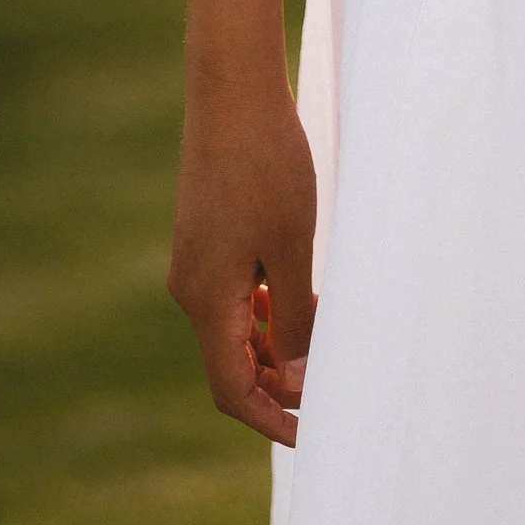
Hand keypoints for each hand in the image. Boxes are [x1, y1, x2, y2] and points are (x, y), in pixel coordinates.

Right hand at [169, 86, 318, 444]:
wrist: (233, 91)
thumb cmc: (266, 164)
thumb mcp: (292, 246)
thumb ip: (295, 318)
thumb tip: (299, 379)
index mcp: (206, 299)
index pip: (231, 389)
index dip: (271, 418)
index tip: (314, 433)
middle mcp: (191, 288)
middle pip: (232, 363)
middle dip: (279, 385)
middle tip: (332, 387)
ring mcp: (196, 262)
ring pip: (235, 328)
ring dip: (276, 346)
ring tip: (327, 343)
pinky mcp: (207, 238)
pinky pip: (235, 296)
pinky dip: (267, 311)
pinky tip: (301, 299)